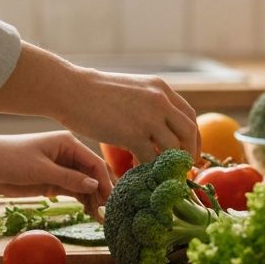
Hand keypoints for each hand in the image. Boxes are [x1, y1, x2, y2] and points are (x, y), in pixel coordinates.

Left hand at [0, 125, 111, 215]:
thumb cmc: (10, 159)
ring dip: (92, 198)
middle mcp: (68, 155)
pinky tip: (89, 211)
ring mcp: (61, 169)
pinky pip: (72, 190)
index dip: (104, 180)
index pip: (94, 163)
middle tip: (110, 209)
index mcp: (68, 144)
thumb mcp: (40, 170)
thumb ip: (69, 178)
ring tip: (100, 215)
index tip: (111, 198)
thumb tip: (95, 186)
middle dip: (102, 190)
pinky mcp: (52, 181)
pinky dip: (81, 200)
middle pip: (92, 173)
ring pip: (84, 184)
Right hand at [59, 69, 200, 163]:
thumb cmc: (95, 93)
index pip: (189, 116)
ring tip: (163, 174)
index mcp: (162, 89)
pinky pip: (151, 158)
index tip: (190, 151)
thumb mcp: (133, 89)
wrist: (71, 90)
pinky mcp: (133, 134)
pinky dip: (149, 169)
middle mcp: (160, 101)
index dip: (193, 137)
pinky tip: (141, 173)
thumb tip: (159, 123)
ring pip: (174, 147)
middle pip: (189, 131)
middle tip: (184, 168)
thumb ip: (150, 103)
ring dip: (171, 164)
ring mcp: (148, 117)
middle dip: (190, 152)